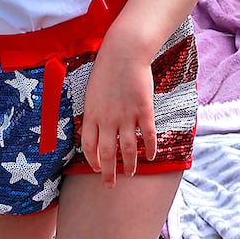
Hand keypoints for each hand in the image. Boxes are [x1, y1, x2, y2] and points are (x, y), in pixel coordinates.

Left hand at [81, 44, 155, 186]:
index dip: (92, 161)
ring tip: (131, 173)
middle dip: (108, 173)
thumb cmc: (106, 69)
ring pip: (127, 149)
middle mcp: (107, 120)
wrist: (124, 53)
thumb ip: (93, 111)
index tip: (96, 168)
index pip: (88, 146)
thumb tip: (94, 127)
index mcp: (91, 115)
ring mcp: (126, 116)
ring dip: (129, 165)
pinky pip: (147, 136)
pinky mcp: (143, 111)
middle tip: (110, 185)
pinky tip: (151, 156)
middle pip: (106, 154)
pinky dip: (150, 148)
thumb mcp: (91, 92)